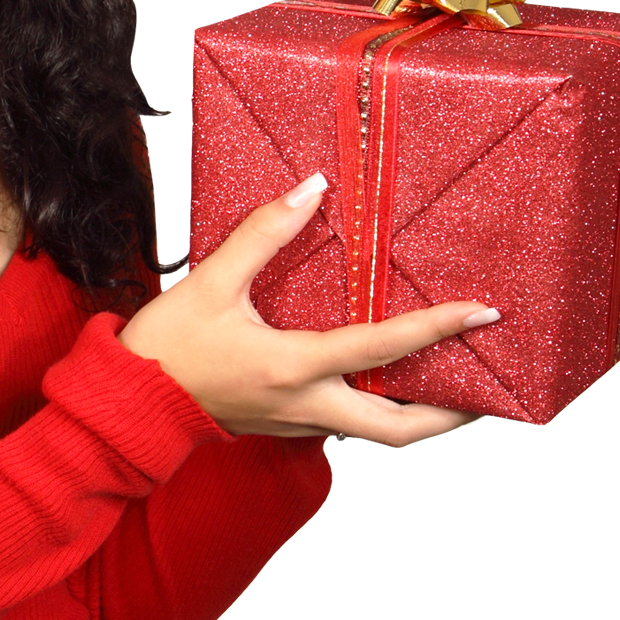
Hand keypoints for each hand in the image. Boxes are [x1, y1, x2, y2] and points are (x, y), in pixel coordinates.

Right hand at [118, 173, 495, 444]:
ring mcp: (298, 421)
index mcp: (293, 367)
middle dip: (451, 412)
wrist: (131, 401)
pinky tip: (388, 382)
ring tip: (451, 384)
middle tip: (488, 387)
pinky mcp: (286, 423)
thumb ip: (263, 233)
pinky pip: (349, 422)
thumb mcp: (211, 280)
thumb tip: (310, 188)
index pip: (382, 349)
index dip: (436, 328)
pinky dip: (381, 408)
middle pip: (400, 429)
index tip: (479, 311)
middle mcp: (306, 404)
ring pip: (377, 432)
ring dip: (420, 415)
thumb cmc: (167, 343)